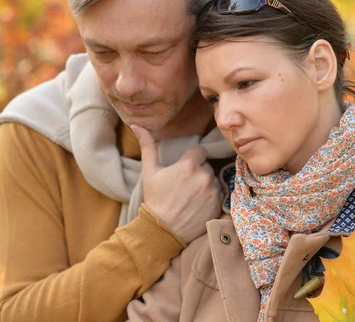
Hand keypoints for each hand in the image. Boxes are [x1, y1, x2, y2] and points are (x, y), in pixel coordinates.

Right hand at [131, 124, 220, 242]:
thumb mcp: (149, 171)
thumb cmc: (155, 199)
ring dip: (205, 184)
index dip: (191, 158)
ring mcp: (213, 192)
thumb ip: (147, 146)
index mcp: (189, 165)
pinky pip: (218, 195)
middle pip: (206, 165)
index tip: (183, 167)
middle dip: (197, 171)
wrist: (163, 229)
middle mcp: (205, 176)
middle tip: (184, 183)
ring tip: (190, 195)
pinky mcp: (218, 206)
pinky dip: (210, 197)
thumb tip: (136, 125)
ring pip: (213, 180)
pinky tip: (197, 204)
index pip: (199, 151)